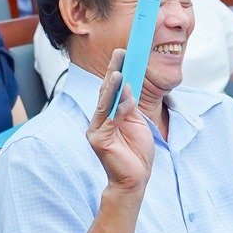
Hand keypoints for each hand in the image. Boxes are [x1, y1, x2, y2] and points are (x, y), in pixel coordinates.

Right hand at [86, 51, 153, 198]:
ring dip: (113, 86)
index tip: (124, 53)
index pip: (111, 89)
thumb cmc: (136, 152)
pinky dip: (120, 108)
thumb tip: (128, 85)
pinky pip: (111, 120)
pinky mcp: (99, 140)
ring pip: (105, 104)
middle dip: (114, 70)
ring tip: (119, 71)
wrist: (135, 180)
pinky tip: (127, 98)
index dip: (117, 70)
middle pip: (105, 91)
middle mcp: (98, 120)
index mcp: (107, 115)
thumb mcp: (136, 123)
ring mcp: (96, 130)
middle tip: (121, 53)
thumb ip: (129, 106)